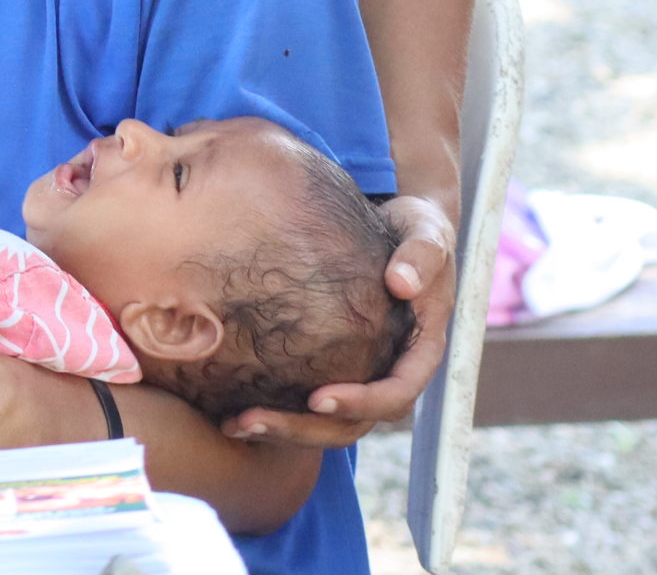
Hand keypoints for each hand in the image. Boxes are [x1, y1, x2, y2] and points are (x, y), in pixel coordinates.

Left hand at [223, 191, 455, 446]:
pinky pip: (305, 401)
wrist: (397, 228)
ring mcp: (359, 373)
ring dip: (282, 429)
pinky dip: (273, 408)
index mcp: (419, 354)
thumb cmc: (416, 232)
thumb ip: (422, 255)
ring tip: (233, 423)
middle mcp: (389, 373)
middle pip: (352, 423)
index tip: (317, 398)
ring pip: (326, 422)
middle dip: (304, 428)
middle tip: (252, 420)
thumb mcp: (428, 234)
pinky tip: (228, 407)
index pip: (395, 395)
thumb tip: (402, 283)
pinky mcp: (332, 365)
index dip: (360, 403)